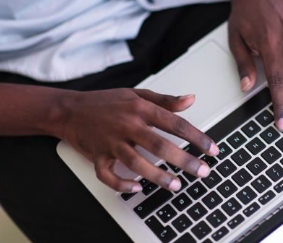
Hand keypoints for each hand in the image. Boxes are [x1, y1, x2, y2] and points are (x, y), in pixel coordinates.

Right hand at [58, 88, 218, 192]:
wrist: (70, 109)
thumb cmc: (106, 102)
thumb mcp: (136, 94)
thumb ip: (165, 100)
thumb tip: (191, 99)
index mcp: (140, 109)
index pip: (175, 123)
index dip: (197, 137)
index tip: (212, 149)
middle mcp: (127, 126)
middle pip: (160, 146)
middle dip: (184, 161)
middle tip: (202, 171)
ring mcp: (111, 142)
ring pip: (137, 164)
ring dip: (159, 177)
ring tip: (176, 185)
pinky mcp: (97, 156)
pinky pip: (109, 176)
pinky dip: (122, 184)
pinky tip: (137, 188)